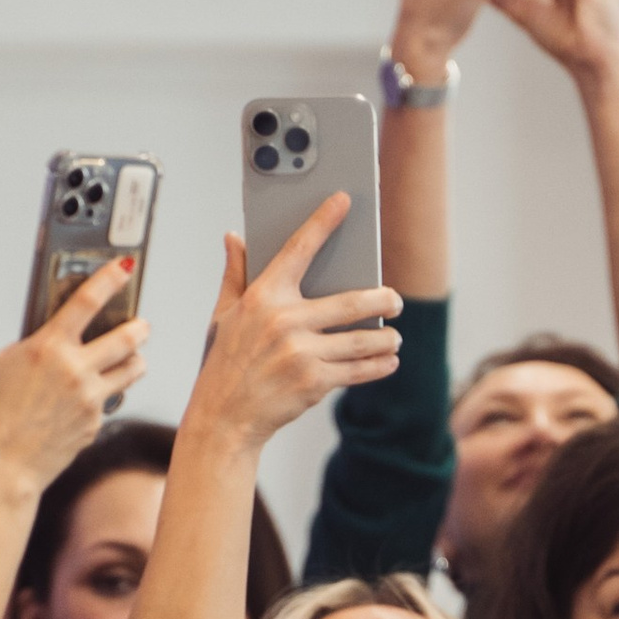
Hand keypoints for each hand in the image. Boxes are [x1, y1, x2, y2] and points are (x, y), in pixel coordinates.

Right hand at [0, 257, 149, 492]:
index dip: (111, 278)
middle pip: (128, 337)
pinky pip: (112, 399)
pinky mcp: (96, 422)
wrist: (4, 467)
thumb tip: (45, 336)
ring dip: (136, 358)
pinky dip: (108, 392)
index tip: (126, 266)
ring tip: (132, 356)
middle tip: (141, 323)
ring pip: (134, 369)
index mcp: (48, 347)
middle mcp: (76, 370)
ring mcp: (91, 398)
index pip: (89, 301)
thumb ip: (24, 346)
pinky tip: (94, 394)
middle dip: (139, 326)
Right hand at [184, 203, 400, 451]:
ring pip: (361, 339)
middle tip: (395, 300)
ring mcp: (301, 352)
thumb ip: (235, 275)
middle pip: (351, 301)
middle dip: (383, 299)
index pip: (298, 249)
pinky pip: (358, 370)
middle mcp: (284, 321)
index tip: (343, 201)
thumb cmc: (224, 363)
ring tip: (393, 337)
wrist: (223, 418)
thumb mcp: (223, 315)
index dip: (322, 222)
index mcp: (262, 298)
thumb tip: (233, 237)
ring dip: (386, 338)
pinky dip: (378, 365)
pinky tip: (388, 361)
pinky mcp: (314, 382)